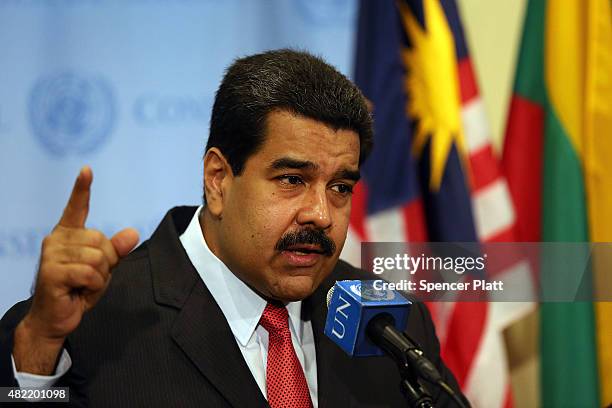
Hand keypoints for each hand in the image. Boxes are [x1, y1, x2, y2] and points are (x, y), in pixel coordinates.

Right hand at [13, 166, 139, 373]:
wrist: (57, 318)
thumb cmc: (80, 289)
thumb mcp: (104, 268)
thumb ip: (116, 250)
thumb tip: (133, 233)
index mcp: (68, 234)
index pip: (77, 207)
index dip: (82, 189)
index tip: (87, 170)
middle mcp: (56, 239)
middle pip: (102, 241)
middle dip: (106, 263)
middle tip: (90, 277)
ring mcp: (51, 254)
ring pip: (98, 258)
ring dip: (100, 277)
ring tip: (83, 285)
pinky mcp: (51, 272)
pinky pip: (90, 273)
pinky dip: (93, 286)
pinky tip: (79, 291)